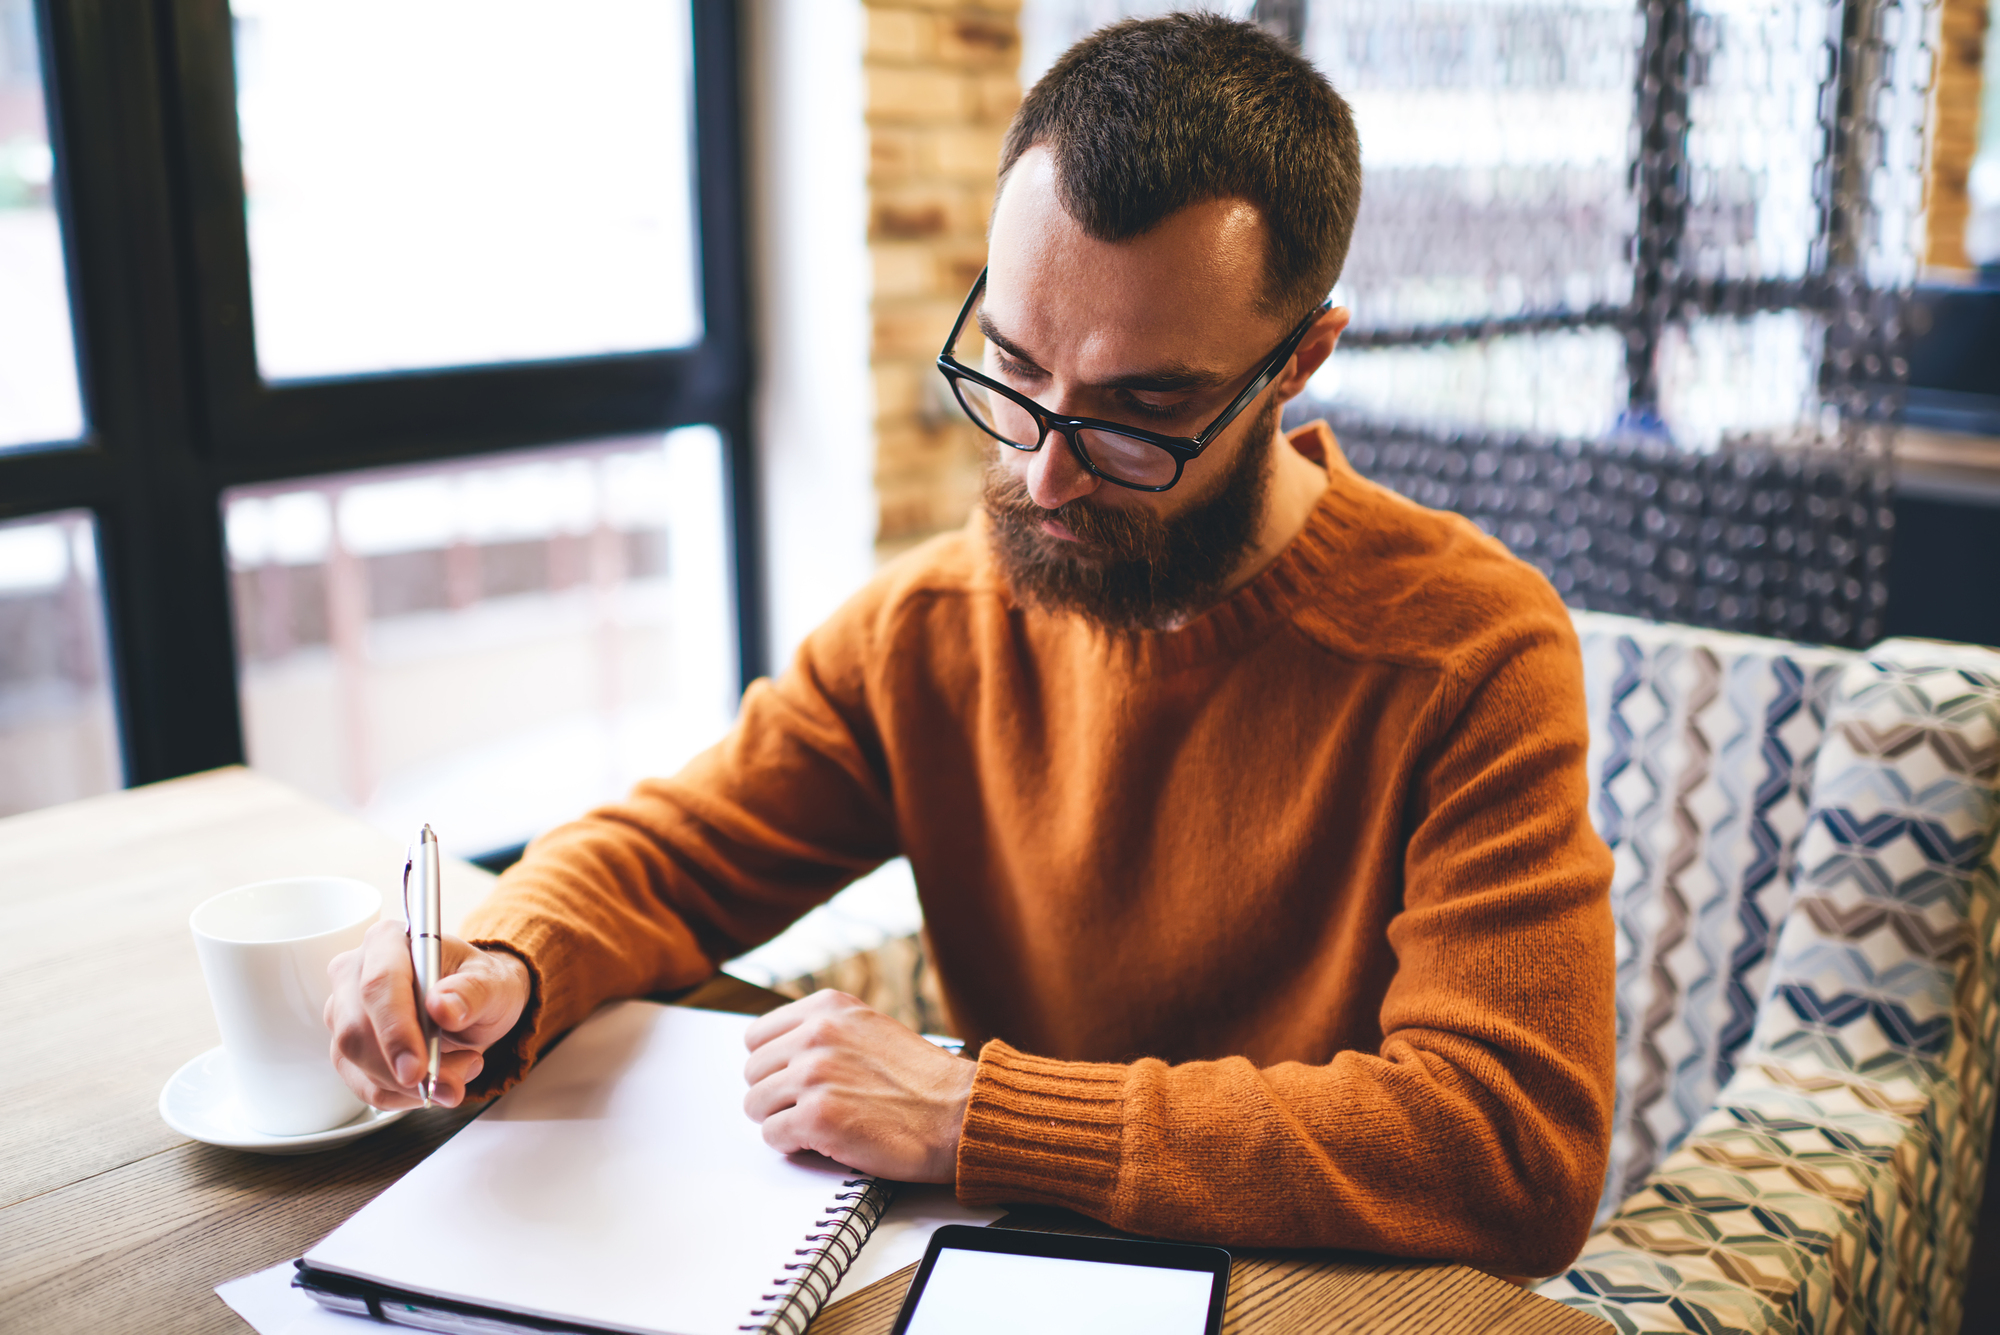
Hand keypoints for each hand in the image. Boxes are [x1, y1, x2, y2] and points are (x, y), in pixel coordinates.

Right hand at [324, 919, 529, 1109]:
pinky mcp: (346, 1048)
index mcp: (388, 941)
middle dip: (401, 1069)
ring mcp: (344, 1012)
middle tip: (452, 1085)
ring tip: (459, 1072)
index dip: (395, 1029)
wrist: (473, 1005)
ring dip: (408, 1085)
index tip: (418, 1068)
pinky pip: (363, 1085)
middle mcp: (355, 972)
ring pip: (355, 1062)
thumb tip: (443, 1007)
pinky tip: (435, 1084)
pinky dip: (402, 1096)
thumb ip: (473, 992)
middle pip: (356, 1029)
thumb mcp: (494, 984)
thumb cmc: (480, 985)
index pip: (379, 984)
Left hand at [742, 990, 973, 1181]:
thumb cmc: (922, 1080)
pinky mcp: (817, 1117)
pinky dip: (794, 1145)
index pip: (757, 1035)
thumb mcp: (870, 1029)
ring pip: (756, 1105)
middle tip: (807, 1107)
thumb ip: (825, 1032)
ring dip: (782, 1120)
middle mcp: (817, 1034)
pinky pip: (773, 1136)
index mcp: (829, 1008)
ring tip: (819, 1124)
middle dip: (775, 1094)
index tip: (789, 1079)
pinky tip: (825, 1141)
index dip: (772, 1064)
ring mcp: (814, 1075)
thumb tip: (780, 1052)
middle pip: (753, 1072)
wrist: (960, 1113)